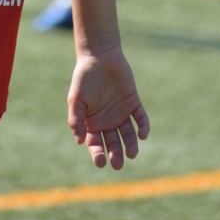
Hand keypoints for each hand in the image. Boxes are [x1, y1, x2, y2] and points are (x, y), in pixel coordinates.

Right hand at [68, 44, 149, 169]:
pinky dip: (143, 127)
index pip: (96, 144)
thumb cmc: (84, 76)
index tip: (101, 162)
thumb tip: (80, 141)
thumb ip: (76, 119)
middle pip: (114, 144)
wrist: (99, 55)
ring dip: (131, 145)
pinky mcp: (133, 102)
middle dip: (116, 155)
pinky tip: (142, 134)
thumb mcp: (76, 98)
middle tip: (118, 164)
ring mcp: (121, 112)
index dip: (98, 154)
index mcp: (92, 122)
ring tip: (132, 153)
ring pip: (128, 135)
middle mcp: (108, 120)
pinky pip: (140, 118)